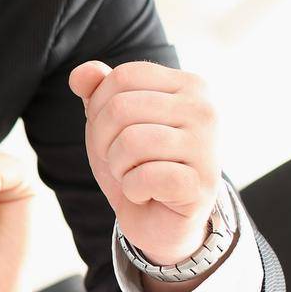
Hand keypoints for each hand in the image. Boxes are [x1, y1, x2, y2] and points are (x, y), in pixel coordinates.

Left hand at [68, 61, 218, 265]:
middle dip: (104, 140)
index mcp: (189, 85)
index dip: (100, 106)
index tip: (113, 131)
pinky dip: (133, 189)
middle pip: (121, 108)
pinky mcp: (203, 184)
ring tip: (136, 175)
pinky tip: (148, 193)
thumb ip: (96, 90)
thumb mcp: (110, 120)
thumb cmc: (138, 161)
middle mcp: (205, 110)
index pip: (122, 77)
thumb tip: (82, 73)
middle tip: (123, 160)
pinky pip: (145, 176)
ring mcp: (208, 147)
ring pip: (130, 142)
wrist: (161, 218)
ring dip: (119, 166)